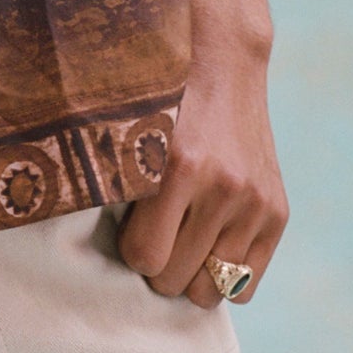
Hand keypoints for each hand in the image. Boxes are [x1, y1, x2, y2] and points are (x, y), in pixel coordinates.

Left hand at [117, 0, 287, 308]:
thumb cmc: (158, 98)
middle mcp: (223, 187)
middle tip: (153, 233)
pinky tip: (206, 246)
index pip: (144, 256)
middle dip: (158, 265)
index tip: (129, 226)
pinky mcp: (277, 212)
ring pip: (211, 290)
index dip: (131, 248)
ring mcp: (254, 202)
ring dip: (188, 274)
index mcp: (180, 165)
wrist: (221, 62)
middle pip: (175, 279)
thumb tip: (76, 243)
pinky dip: (222, 277)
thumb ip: (112, 182)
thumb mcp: (125, 129)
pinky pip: (245, 285)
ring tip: (178, 241)